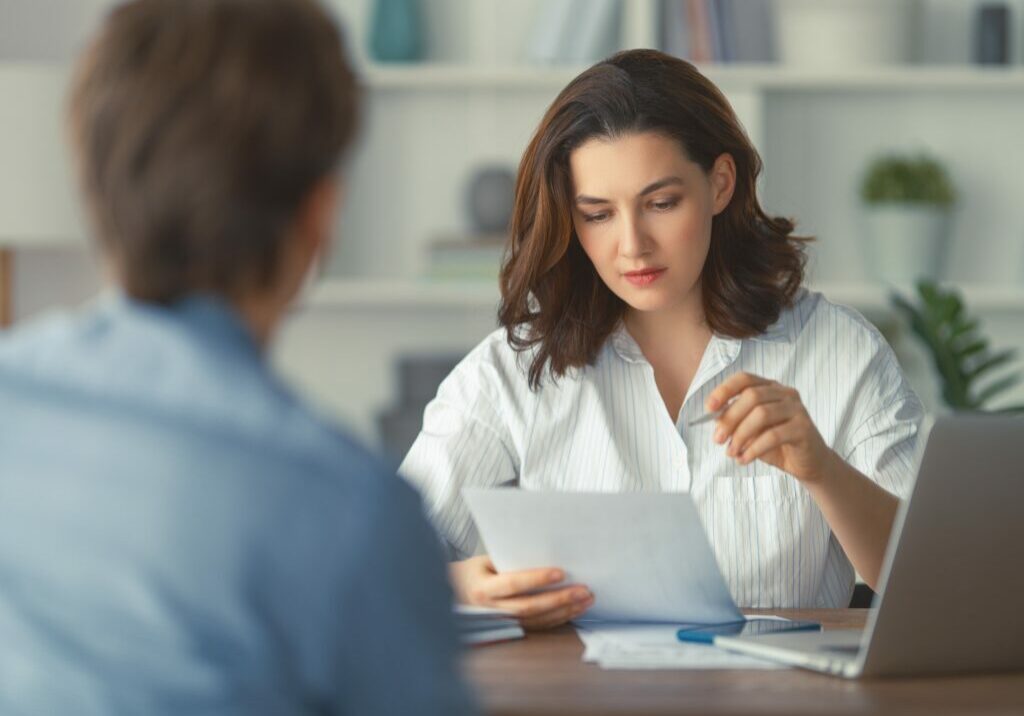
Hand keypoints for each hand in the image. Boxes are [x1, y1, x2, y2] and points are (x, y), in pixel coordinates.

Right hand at [449, 555, 593, 629]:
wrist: (455, 594)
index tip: (561, 572)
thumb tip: (545, 552)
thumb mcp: (486, 561)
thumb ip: (510, 561)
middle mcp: (491, 610)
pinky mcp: (512, 629)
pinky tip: (575, 609)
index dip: (537, 579)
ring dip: (565, 610)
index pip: (513, 584)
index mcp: (483, 589)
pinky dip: (559, 618)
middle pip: (530, 607)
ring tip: (586, 598)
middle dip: (560, 598)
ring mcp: (502, 623)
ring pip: (538, 620)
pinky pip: (539, 626)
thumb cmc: (475, 571)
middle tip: (584, 590)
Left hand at [706, 372, 838, 483]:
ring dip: (741, 435)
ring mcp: (797, 409)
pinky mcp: (804, 427)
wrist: (808, 463)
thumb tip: (715, 419)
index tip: (709, 408)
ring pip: (762, 414)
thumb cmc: (776, 444)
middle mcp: (785, 393)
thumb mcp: (750, 431)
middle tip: (717, 439)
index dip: (724, 390)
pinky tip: (744, 459)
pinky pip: (773, 435)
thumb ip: (735, 421)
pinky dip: (754, 448)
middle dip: (730, 418)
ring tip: (731, 452)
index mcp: (770, 388)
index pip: (744, 379)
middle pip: (751, 396)